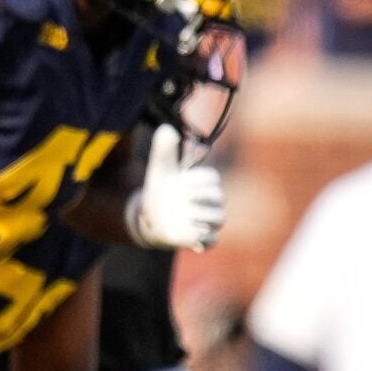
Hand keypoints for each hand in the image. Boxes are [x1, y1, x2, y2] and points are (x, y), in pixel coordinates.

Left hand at [124, 125, 225, 251]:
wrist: (151, 216)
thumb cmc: (161, 189)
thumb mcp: (159, 168)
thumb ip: (164, 149)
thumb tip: (167, 129)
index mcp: (205, 183)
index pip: (212, 178)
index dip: (196, 180)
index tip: (180, 182)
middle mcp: (211, 202)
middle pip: (219, 197)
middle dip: (200, 197)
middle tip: (181, 198)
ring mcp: (207, 221)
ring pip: (218, 219)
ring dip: (201, 217)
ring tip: (183, 216)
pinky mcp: (202, 240)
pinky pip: (212, 242)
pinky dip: (202, 240)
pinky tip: (186, 235)